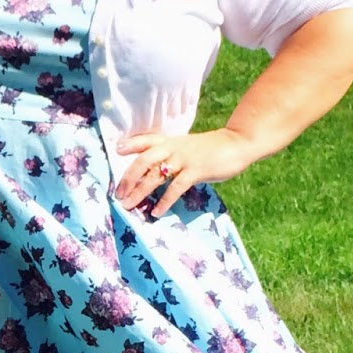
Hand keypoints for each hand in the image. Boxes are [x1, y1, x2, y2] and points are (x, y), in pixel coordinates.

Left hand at [113, 128, 259, 217]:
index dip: (130, 144)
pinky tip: (156, 212)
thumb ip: (172, 155)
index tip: (116, 149)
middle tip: (118, 194)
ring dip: (140, 191)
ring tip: (130, 205)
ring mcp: (184, 158)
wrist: (236, 144)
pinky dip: (164, 201)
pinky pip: (176, 187)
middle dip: (129, 178)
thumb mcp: (187, 147)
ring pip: (156, 175)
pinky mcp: (196, 170)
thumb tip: (155, 172)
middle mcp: (173, 147)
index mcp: (170, 141)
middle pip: (144, 160)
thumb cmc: (211, 149)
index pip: (146, 140)